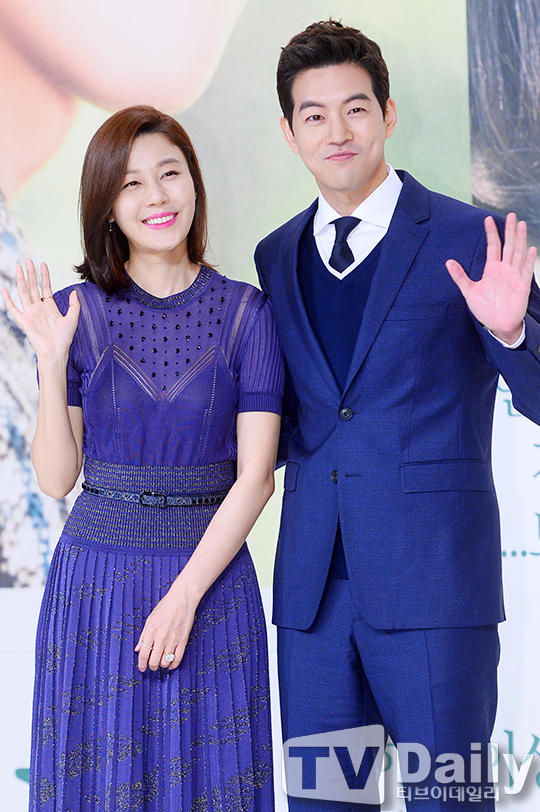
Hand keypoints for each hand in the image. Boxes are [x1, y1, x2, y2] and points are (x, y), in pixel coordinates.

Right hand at [1, 259, 78, 359]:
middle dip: (30, 273)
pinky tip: (4, 290)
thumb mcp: (73, 319)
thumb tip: (75, 291)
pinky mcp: (24, 321)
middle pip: (33, 287)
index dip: (44, 276)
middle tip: (28, 260)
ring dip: (21, 280)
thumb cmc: (64, 339)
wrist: (56, 352)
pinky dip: (8, 300)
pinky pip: (13, 309)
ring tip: (19, 268)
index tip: (42, 264)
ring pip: (24, 293)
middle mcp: (39, 308)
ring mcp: (30, 314)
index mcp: (50, 307)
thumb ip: (75, 305)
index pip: (45, 287)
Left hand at [135, 583, 196, 671]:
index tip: (142, 668)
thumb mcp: (150, 619)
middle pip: (154, 661)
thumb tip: (137, 649)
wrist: (182, 599)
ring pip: (165, 662)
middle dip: (151, 667)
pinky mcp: (183, 640)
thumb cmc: (165, 607)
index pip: (143, 654)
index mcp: (151, 631)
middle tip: (152, 666)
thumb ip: (143, 635)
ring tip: (161, 662)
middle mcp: (161, 637)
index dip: (141, 664)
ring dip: (162, 665)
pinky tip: (170, 664)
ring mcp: (173, 639)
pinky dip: (173, 665)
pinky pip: (177, 658)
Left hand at [446, 213, 536, 343]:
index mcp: (492, 269)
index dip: (491, 233)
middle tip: (512, 215)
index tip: (487, 219)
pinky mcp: (522, 286)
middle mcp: (504, 269)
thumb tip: (448, 262)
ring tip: (521, 225)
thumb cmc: (485, 309)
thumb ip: (460, 276)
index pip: (492, 246)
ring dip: (520, 239)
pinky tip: (531, 249)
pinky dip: (528, 260)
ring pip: (518, 253)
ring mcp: (514, 276)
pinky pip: (526, 271)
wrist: (497, 325)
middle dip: (510, 230)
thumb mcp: (469, 291)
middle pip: (508, 245)